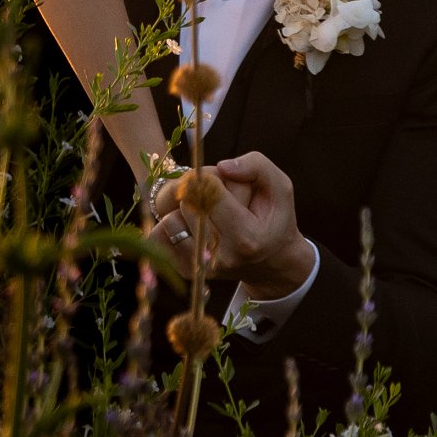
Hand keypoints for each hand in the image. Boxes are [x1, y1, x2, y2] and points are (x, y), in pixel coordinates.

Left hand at [147, 151, 316, 299]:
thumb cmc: (272, 220)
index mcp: (247, 237)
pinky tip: (190, 223)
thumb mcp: (279, 190)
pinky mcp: (185, 269)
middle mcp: (222, 256)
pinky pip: (157, 235)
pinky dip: (169, 222)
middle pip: (187, 203)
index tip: (222, 182)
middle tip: (215, 197)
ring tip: (205, 212)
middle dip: (196, 190)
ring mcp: (201, 266)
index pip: (210, 192)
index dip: (211, 178)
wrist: (271, 263)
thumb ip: (258, 167)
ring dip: (182, 207)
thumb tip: (222, 166)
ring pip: (169, 219)